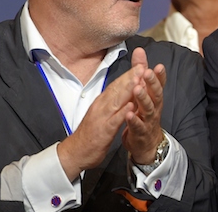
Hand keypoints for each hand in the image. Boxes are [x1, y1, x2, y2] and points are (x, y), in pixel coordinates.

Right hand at [57, 58, 140, 180]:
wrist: (75, 152)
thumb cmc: (91, 133)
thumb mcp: (102, 113)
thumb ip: (112, 101)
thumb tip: (122, 90)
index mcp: (102, 102)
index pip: (117, 85)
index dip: (129, 75)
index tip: (140, 65)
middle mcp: (101, 106)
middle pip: (117, 89)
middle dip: (130, 77)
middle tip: (142, 66)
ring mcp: (101, 118)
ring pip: (115, 101)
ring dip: (127, 90)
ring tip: (139, 80)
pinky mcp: (103, 131)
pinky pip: (114, 121)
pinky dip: (123, 113)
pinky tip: (131, 107)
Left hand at [121, 47, 166, 164]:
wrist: (146, 143)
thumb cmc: (144, 115)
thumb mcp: (144, 93)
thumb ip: (141, 72)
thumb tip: (139, 51)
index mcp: (154, 98)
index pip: (159, 84)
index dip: (160, 75)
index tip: (158, 65)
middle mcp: (154, 107)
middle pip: (156, 94)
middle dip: (152, 83)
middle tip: (147, 73)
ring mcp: (148, 120)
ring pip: (148, 109)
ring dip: (143, 98)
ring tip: (137, 89)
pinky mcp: (141, 132)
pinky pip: (138, 126)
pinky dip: (134, 120)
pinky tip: (129, 114)